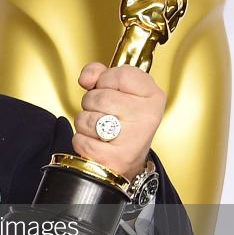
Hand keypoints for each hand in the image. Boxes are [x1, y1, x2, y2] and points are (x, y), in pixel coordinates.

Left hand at [72, 63, 164, 179]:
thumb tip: (86, 78)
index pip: (121, 74)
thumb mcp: (119, 90)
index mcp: (153, 95)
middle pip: (99, 97)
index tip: (109, 89)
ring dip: (84, 123)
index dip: (105, 80)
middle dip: (90, 103)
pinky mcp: (116, 158)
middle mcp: (147, 116)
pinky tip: (98, 143)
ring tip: (100, 129)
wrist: (129, 160)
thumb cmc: (123, 122)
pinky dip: (82, 141)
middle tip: (103, 113)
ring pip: (86, 118)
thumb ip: (100, 74)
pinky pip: (81, 140)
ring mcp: (133, 138)